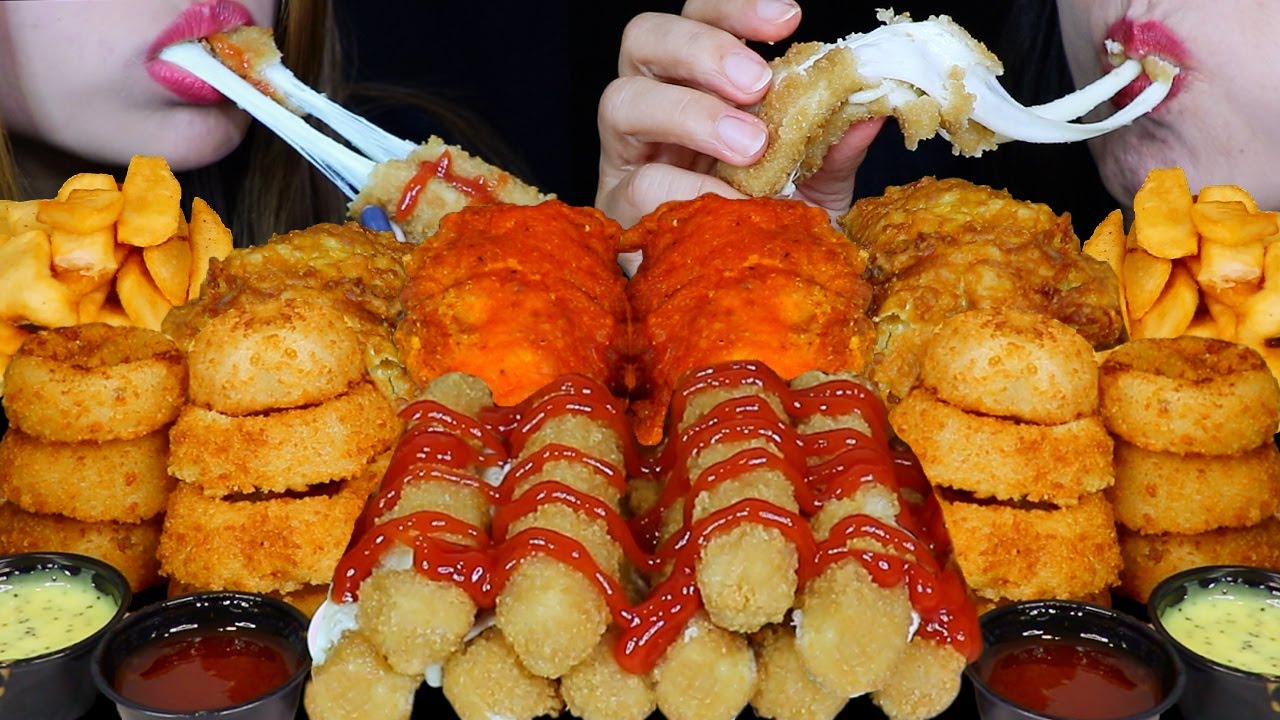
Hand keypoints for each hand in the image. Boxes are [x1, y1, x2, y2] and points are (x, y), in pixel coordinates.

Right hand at [596, 0, 885, 226]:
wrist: (734, 310)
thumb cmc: (763, 234)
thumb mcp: (811, 188)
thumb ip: (831, 149)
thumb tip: (872, 109)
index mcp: (696, 85)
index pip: (697, 19)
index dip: (732, 9)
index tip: (788, 18)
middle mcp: (652, 110)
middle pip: (644, 38)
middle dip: (702, 50)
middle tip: (757, 84)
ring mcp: (627, 158)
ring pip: (620, 100)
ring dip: (689, 113)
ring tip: (748, 146)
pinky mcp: (619, 211)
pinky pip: (639, 184)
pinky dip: (690, 190)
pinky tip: (731, 205)